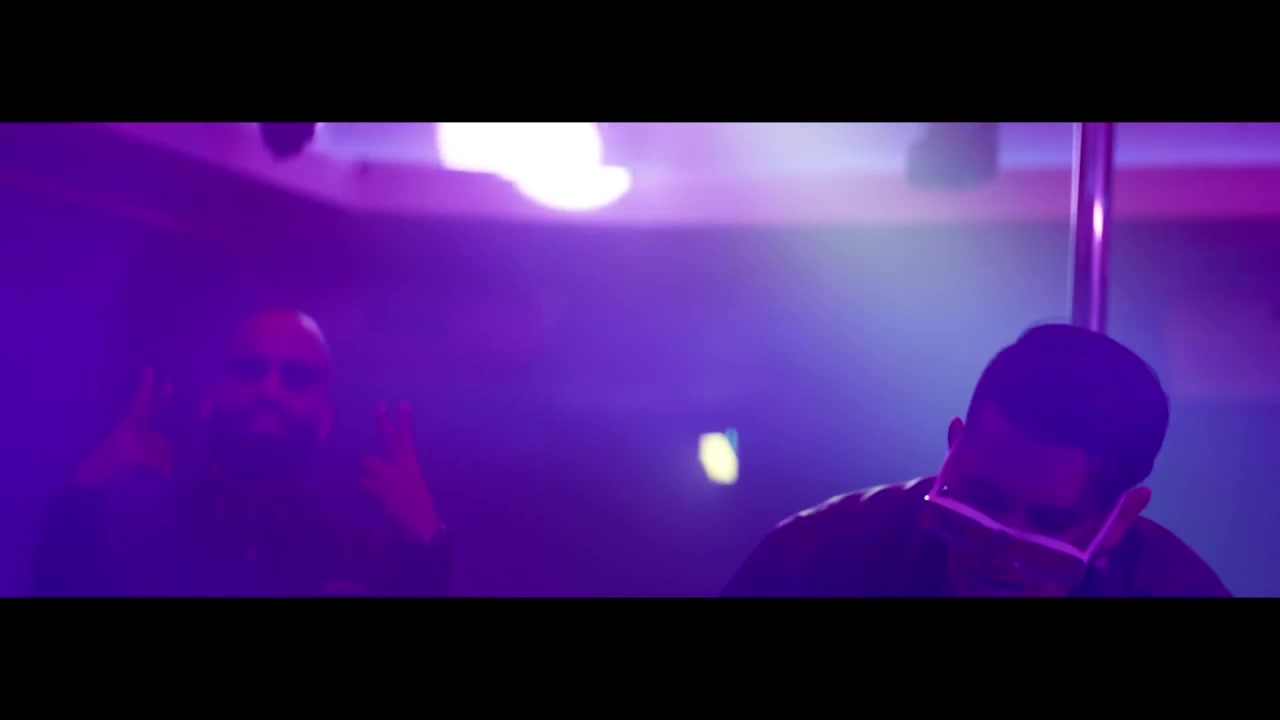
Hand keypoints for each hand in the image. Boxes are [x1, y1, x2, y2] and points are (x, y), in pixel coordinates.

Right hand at [75, 367, 173, 486]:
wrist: (88, 481)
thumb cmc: (107, 465)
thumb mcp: (127, 450)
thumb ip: (147, 443)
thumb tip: (168, 450)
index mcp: (125, 427)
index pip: (139, 403)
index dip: (146, 387)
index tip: (150, 369)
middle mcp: (128, 430)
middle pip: (146, 410)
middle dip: (160, 398)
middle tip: (171, 384)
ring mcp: (130, 442)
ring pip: (160, 444)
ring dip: (166, 457)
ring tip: (165, 469)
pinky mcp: (133, 456)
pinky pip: (158, 461)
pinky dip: (164, 468)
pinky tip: (166, 474)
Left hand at [361, 401, 441, 538]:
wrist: (421, 521)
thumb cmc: (416, 500)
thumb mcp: (412, 479)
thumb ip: (399, 468)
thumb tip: (378, 464)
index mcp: (411, 461)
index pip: (407, 436)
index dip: (404, 419)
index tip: (402, 402)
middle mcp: (401, 464)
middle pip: (390, 437)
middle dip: (384, 420)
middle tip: (379, 404)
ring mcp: (391, 475)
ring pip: (369, 461)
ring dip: (367, 470)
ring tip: (373, 478)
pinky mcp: (382, 488)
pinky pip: (364, 481)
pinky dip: (365, 485)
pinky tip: (371, 491)